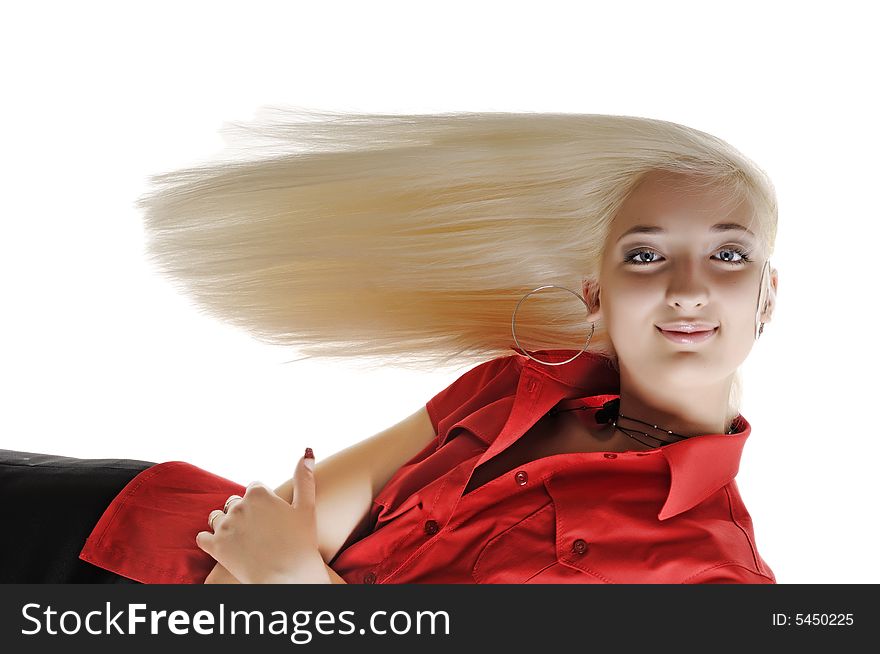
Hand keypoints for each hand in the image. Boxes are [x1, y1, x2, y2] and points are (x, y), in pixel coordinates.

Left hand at [196, 447, 330, 583]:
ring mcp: (225, 526)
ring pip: (217, 517)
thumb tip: (308, 450)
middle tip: (258, 531)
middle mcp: (239, 506)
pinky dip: (210, 541)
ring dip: (225, 524)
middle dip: (244, 513)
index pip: (254, 489)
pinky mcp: (214, 546)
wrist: (288, 579)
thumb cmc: (301, 544)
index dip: (263, 502)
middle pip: (235, 502)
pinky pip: (203, 537)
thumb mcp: (307, 507)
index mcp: (259, 493)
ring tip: (241, 539)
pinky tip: (224, 547)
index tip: (270, 517)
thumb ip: (305, 477)